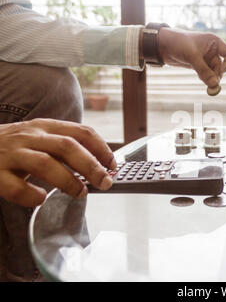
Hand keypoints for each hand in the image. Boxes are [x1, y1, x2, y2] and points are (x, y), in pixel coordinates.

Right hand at [0, 119, 115, 206]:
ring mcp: (12, 154)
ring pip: (45, 164)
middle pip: (68, 146)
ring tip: (81, 193)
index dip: (101, 148)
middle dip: (91, 166)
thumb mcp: (40, 137)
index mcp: (46, 127)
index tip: (113, 165)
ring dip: (68, 180)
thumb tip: (101, 164)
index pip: (81, 132)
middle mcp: (30, 137)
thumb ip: (64, 146)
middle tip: (105, 182)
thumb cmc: (14, 146)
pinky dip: (31, 195)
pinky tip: (40, 199)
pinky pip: (14, 186)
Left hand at [157, 28, 225, 86]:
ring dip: (211, 78)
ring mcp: (205, 58)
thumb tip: (215, 85)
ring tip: (205, 82)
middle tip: (212, 84)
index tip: (221, 72)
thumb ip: (204, 71)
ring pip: (214, 72)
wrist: (162, 45)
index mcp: (214, 42)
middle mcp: (212, 50)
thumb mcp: (192, 57)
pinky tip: (202, 79)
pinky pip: (206, 74)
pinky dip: (206, 78)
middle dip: (217, 75)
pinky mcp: (198, 64)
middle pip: (221, 66)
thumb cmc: (178, 43)